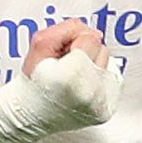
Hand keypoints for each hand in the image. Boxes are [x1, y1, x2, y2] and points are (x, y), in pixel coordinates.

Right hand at [0, 20, 117, 142]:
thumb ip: (68, 28)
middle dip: (85, 55)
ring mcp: (100, 103)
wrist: (30, 114)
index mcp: (73, 73)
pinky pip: (111, 82)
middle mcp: (90, 90)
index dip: (74, 43)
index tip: (62, 57)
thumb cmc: (33, 82)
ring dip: (92, 68)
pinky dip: (98, 83)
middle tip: (65, 69)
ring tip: (73, 80)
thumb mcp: (40, 44)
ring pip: (108, 65)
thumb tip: (92, 32)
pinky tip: (81, 90)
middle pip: (102, 50)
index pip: (92, 37)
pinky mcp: (105, 111)